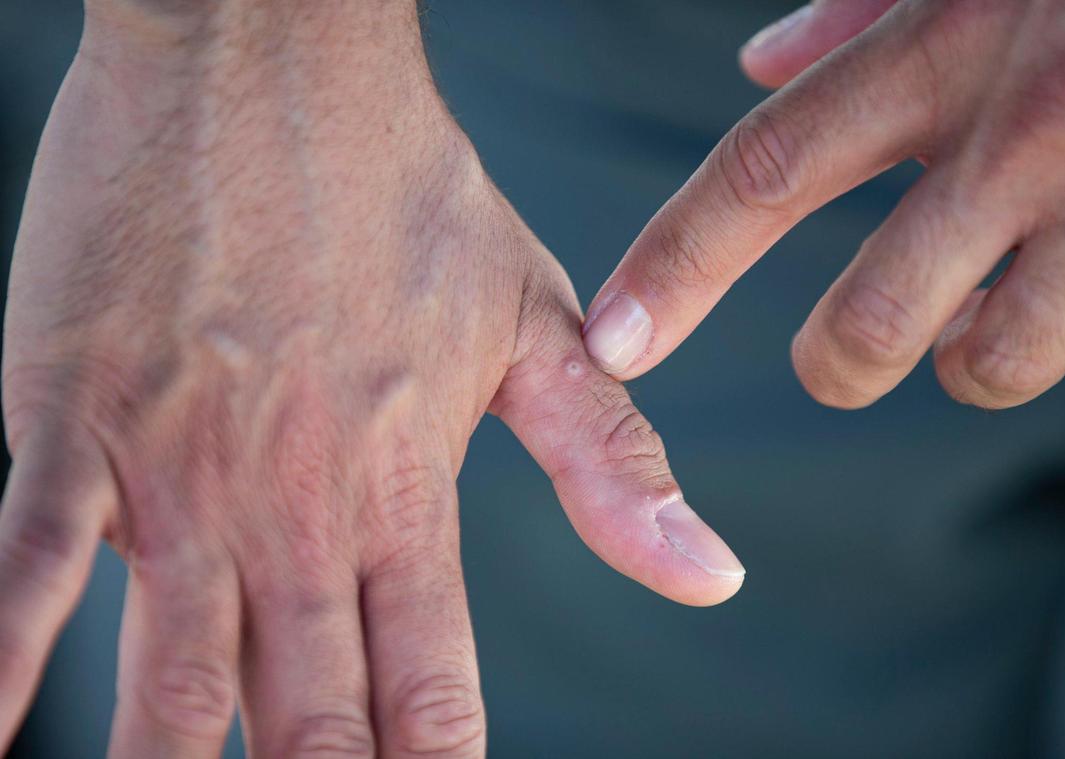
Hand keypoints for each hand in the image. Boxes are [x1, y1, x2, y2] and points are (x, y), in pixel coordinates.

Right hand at [0, 3, 743, 756]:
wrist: (271, 54)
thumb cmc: (406, 185)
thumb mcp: (538, 324)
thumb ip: (614, 464)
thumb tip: (717, 579)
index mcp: (408, 493)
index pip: (429, 693)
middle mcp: (298, 506)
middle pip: (306, 718)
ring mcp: (178, 470)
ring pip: (169, 682)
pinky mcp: (72, 417)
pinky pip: (21, 572)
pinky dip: (4, 666)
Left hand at [583, 0, 1064, 417]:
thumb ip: (857, 6)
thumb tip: (760, 64)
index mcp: (937, 52)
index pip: (762, 172)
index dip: (674, 265)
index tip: (613, 342)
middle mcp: (1015, 132)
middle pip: (871, 323)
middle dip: (837, 366)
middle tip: (839, 357)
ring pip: (992, 365)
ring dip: (969, 365)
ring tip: (982, 324)